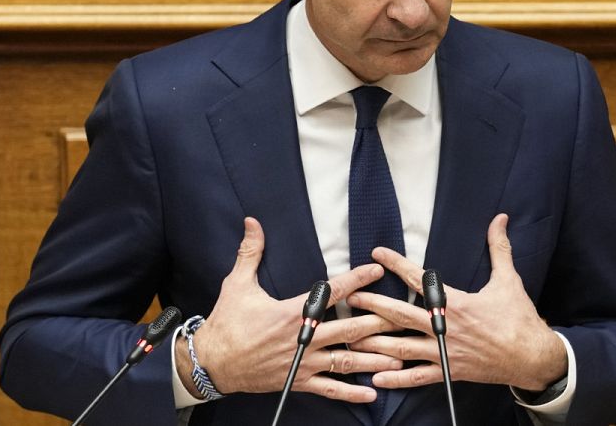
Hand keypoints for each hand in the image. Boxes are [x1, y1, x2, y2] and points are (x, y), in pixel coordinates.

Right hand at [180, 217, 404, 402]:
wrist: (213, 364)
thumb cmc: (226, 323)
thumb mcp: (237, 284)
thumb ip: (250, 252)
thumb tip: (252, 222)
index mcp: (292, 313)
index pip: (331, 292)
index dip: (356, 280)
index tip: (377, 270)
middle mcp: (303, 338)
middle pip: (349, 330)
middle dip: (378, 323)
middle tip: (403, 317)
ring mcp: (304, 362)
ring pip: (347, 361)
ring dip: (374, 359)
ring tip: (399, 356)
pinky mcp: (299, 381)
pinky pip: (330, 389)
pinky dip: (352, 393)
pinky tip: (372, 394)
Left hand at [346, 214, 567, 392]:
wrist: (533, 358)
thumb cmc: (519, 319)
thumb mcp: (508, 280)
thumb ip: (499, 248)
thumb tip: (500, 219)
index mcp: (456, 304)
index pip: (419, 279)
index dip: (396, 264)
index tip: (377, 253)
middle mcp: (444, 328)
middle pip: (401, 315)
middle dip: (373, 305)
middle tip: (352, 298)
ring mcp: (444, 352)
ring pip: (401, 348)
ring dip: (375, 342)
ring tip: (352, 337)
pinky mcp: (448, 372)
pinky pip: (417, 377)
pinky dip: (396, 378)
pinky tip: (376, 377)